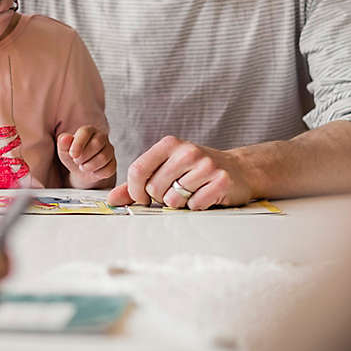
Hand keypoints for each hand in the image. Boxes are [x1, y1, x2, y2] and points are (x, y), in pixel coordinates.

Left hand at [57, 126, 116, 188]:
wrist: (81, 170)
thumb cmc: (73, 156)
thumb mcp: (64, 150)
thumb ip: (63, 143)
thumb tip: (65, 138)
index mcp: (88, 130)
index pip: (86, 132)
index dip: (78, 144)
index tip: (72, 155)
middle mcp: (101, 137)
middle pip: (97, 144)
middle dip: (84, 156)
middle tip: (77, 161)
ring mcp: (109, 150)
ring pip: (103, 157)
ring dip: (89, 166)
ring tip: (83, 166)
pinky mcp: (113, 162)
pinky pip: (108, 169)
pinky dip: (97, 174)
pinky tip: (92, 171)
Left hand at [107, 135, 253, 209]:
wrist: (238, 169)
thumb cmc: (195, 170)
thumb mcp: (165, 168)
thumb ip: (136, 184)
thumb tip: (112, 200)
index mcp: (169, 144)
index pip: (137, 169)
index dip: (134, 190)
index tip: (142, 198)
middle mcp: (187, 151)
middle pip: (153, 188)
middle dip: (159, 198)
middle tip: (173, 192)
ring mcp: (206, 165)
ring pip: (173, 200)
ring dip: (178, 203)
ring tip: (190, 192)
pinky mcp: (221, 181)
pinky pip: (194, 206)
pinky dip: (196, 206)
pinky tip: (204, 195)